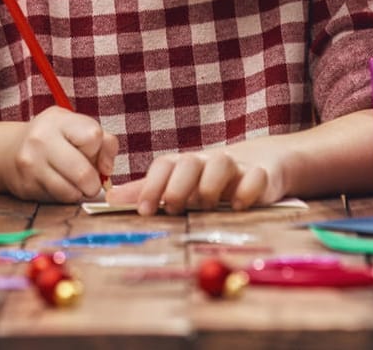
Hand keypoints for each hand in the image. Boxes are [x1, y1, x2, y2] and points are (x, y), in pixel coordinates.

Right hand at [0, 107, 115, 202]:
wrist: (8, 151)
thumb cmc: (53, 139)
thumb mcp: (76, 127)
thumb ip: (103, 142)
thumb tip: (106, 170)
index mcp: (58, 120)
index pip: (93, 136)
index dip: (98, 149)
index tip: (92, 152)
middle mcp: (40, 139)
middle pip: (83, 172)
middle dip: (93, 183)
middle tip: (91, 182)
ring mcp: (31, 164)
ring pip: (71, 191)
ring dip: (80, 193)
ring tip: (76, 185)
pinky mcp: (26, 186)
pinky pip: (58, 200)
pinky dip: (65, 197)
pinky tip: (60, 186)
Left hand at [109, 138, 287, 214]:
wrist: (263, 163)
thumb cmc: (212, 180)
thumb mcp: (179, 185)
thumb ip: (146, 192)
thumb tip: (109, 198)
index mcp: (185, 165)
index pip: (164, 165)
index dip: (152, 186)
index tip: (145, 212)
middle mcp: (207, 162)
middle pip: (189, 162)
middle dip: (177, 186)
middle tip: (173, 208)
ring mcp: (237, 167)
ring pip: (222, 163)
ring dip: (209, 185)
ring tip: (205, 206)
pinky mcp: (262, 175)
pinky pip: (256, 176)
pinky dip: (247, 189)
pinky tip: (239, 205)